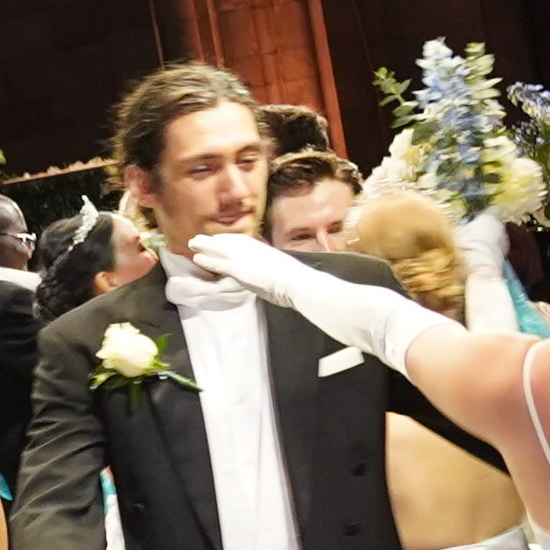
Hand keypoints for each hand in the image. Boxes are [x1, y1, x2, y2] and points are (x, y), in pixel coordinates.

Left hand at [184, 233, 425, 360]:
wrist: (356, 308)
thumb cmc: (347, 310)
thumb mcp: (326, 302)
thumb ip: (316, 300)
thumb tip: (319, 305)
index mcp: (293, 271)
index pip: (262, 256)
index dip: (242, 250)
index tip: (225, 245)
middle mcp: (285, 266)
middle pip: (247, 251)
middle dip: (223, 245)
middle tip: (199, 240)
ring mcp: (279, 271)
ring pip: (239, 256)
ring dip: (215, 250)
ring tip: (193, 244)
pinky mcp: (273, 280)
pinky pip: (241, 270)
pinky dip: (221, 264)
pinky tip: (204, 261)